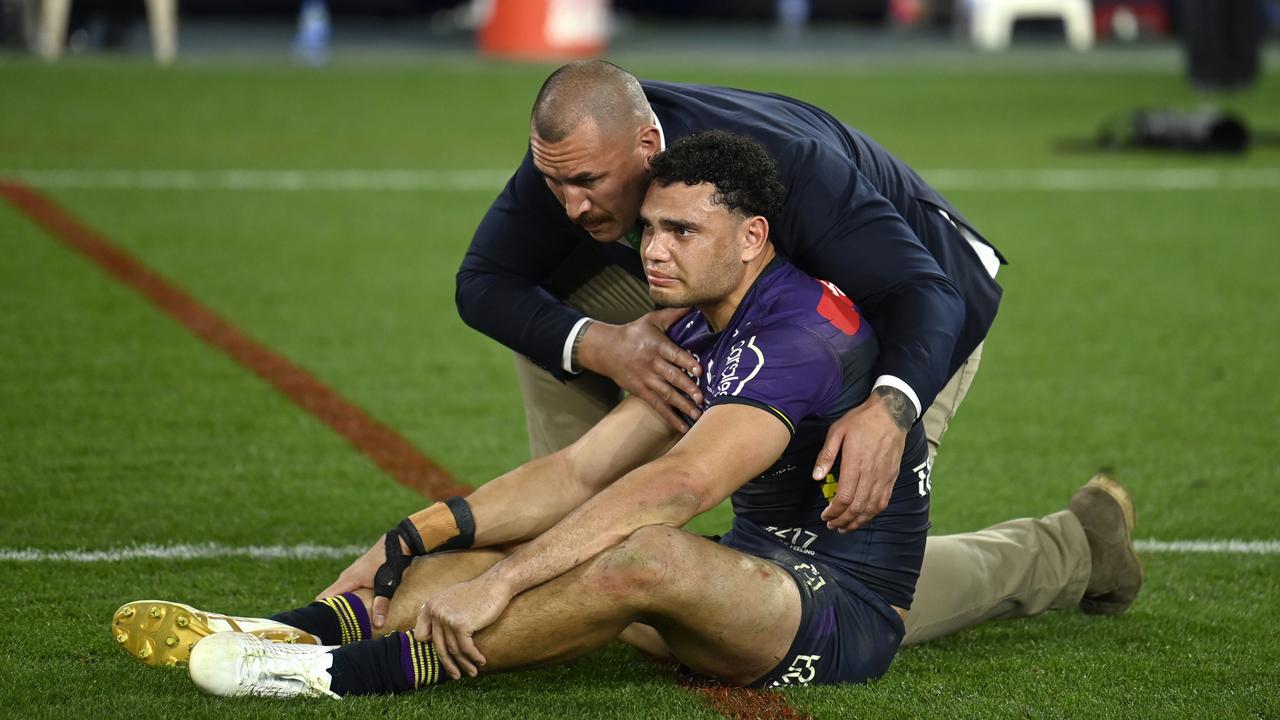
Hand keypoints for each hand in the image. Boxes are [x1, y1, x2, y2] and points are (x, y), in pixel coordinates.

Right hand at [316, 535, 407, 629]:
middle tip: (333, 629)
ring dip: (341, 606)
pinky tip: (355, 610)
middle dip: (331, 612)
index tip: (320, 625)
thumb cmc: (390, 562)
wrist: (397, 543)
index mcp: (347, 580)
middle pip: (330, 598)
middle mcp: (345, 577)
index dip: (320, 611)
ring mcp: (351, 575)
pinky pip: (347, 589)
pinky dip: (348, 599)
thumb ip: (381, 604)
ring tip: (343, 623)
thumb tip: (377, 624)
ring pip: (340, 594)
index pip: (324, 597)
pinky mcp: (357, 575)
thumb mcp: (387, 585)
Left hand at [415, 575, 512, 679]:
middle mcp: (435, 611)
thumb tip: (433, 637)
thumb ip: (440, 614)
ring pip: (454, 650)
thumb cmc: (478, 593)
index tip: (445, 653)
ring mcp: (446, 618)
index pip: (422, 636)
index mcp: (430, 606)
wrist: (496, 584)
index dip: (433, 645)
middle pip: (438, 647)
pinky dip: (474, 657)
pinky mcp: (460, 625)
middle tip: (456, 676)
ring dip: (465, 664)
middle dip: (448, 664)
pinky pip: (466, 648)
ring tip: (473, 672)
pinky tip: (482, 661)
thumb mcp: (452, 599)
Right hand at [577, 308, 703, 432]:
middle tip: (701, 398)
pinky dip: (670, 417)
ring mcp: (645, 379)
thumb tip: (693, 304)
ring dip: (682, 405)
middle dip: (687, 388)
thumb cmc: (633, 333)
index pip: (673, 355)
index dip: (686, 362)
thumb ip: (673, 315)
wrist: (606, 349)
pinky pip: (657, 406)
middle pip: (671, 377)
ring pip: (665, 394)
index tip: (698, 371)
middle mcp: (651, 364)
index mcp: (656, 345)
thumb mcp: (651, 320)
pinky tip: (683, 426)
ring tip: (697, 414)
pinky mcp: (641, 391)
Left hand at [812, 387, 912, 532]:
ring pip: (872, 508)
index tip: (825, 516)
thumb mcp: (838, 430)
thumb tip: (816, 477)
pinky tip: (864, 517)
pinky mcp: (892, 477)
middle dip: (843, 520)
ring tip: (845, 527)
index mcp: (856, 463)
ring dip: (858, 521)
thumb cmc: (861, 420)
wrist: (892, 413)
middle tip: (832, 525)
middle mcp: (872, 473)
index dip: (834, 511)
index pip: (845, 497)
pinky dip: (873, 513)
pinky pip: (884, 501)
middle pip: (858, 507)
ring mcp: (884, 477)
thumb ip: (827, 455)